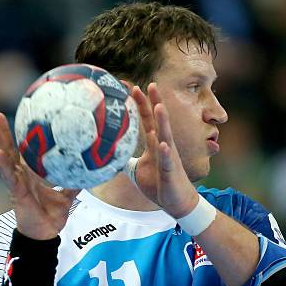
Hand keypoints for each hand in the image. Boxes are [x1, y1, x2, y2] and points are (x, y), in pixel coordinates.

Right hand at [0, 113, 78, 239]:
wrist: (46, 233)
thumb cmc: (52, 215)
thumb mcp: (67, 196)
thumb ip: (74, 184)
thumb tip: (90, 172)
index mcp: (31, 175)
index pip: (22, 151)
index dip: (19, 137)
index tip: (18, 120)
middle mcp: (21, 176)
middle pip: (10, 150)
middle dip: (3, 133)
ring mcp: (17, 183)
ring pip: (5, 160)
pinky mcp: (16, 193)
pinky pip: (9, 177)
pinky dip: (3, 165)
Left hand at [131, 83, 198, 217]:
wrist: (176, 203)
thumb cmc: (159, 184)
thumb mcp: (137, 170)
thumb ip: (125, 160)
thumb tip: (109, 155)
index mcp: (154, 144)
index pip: (146, 119)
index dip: (139, 103)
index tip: (130, 86)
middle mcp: (162, 146)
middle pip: (157, 121)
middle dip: (154, 102)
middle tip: (151, 83)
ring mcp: (168, 158)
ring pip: (165, 136)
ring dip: (162, 122)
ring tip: (159, 106)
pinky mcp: (170, 172)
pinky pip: (167, 161)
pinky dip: (165, 152)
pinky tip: (162, 143)